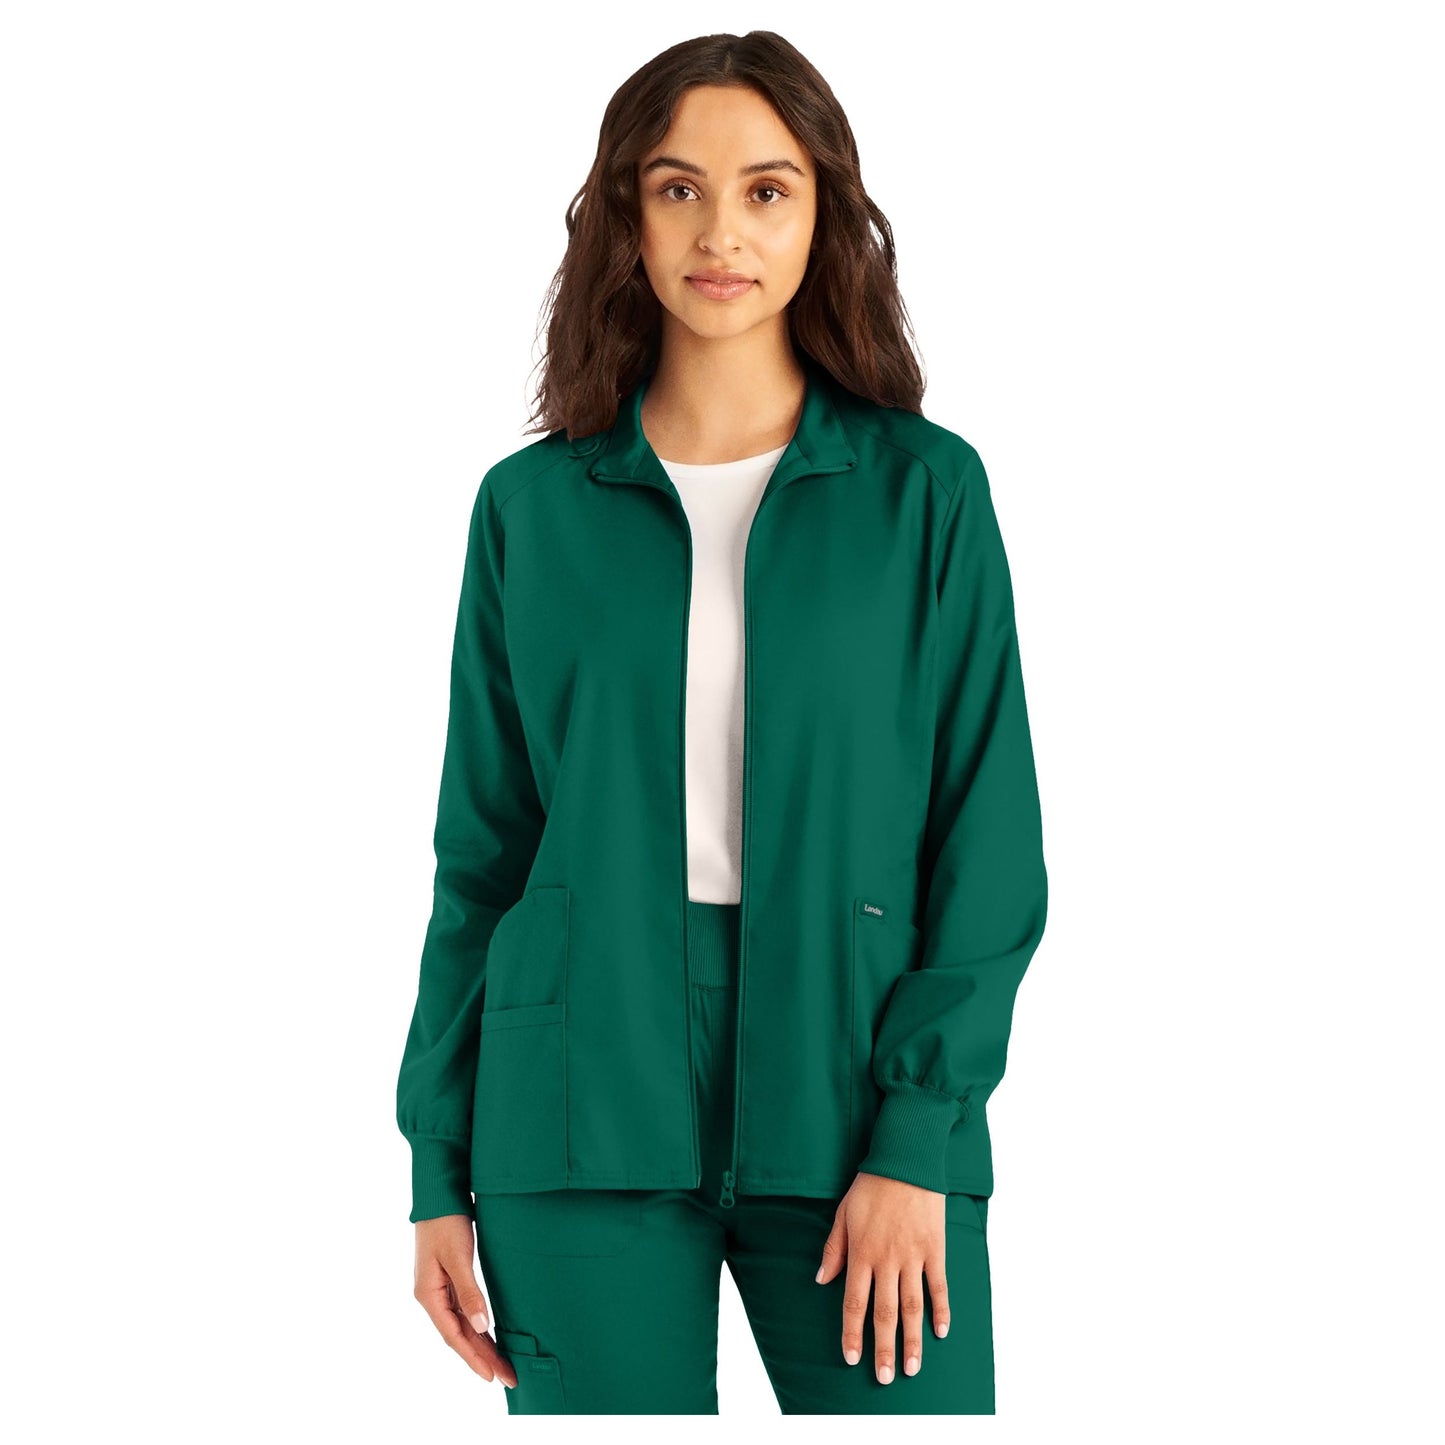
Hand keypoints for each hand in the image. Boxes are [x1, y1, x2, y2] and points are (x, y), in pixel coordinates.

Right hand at [413, 1214, 517, 1388]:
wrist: (439, 1195)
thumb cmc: (447, 1223)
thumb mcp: (458, 1257)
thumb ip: (470, 1292)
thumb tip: (481, 1327)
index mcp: (428, 1295)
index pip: (453, 1336)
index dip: (473, 1357)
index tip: (493, 1376)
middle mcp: (432, 1297)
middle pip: (458, 1335)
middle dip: (482, 1358)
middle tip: (508, 1378)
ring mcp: (439, 1289)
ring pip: (462, 1326)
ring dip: (481, 1345)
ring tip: (502, 1365)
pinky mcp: (449, 1280)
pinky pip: (463, 1312)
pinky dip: (477, 1327)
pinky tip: (489, 1336)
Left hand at [814, 1171, 949, 1383]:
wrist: (906, 1161)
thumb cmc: (871, 1186)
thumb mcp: (843, 1215)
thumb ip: (833, 1250)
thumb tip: (821, 1281)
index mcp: (861, 1253)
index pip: (854, 1302)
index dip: (852, 1333)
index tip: (851, 1358)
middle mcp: (887, 1260)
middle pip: (885, 1312)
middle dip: (884, 1348)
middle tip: (886, 1378)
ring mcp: (913, 1256)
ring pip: (913, 1306)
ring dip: (912, 1339)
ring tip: (912, 1368)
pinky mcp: (935, 1248)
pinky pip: (939, 1285)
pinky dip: (942, 1310)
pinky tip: (941, 1332)